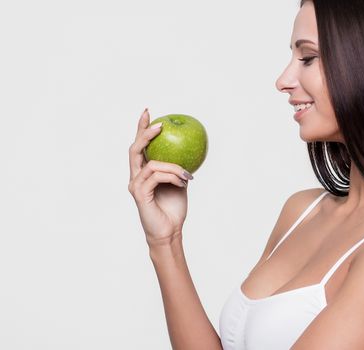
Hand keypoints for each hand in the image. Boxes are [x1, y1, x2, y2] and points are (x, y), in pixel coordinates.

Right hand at [128, 109, 193, 245]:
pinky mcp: (139, 194)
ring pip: (151, 164)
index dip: (141, 128)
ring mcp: (136, 185)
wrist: (170, 231)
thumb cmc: (173, 209)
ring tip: (186, 175)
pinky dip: (171, 176)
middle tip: (160, 125)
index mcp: (143, 173)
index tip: (149, 112)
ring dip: (173, 166)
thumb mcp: (179, 183)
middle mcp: (135, 177)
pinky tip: (182, 181)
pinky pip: (156, 177)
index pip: (139, 147)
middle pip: (135, 149)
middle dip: (145, 133)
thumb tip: (190, 152)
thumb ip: (178, 168)